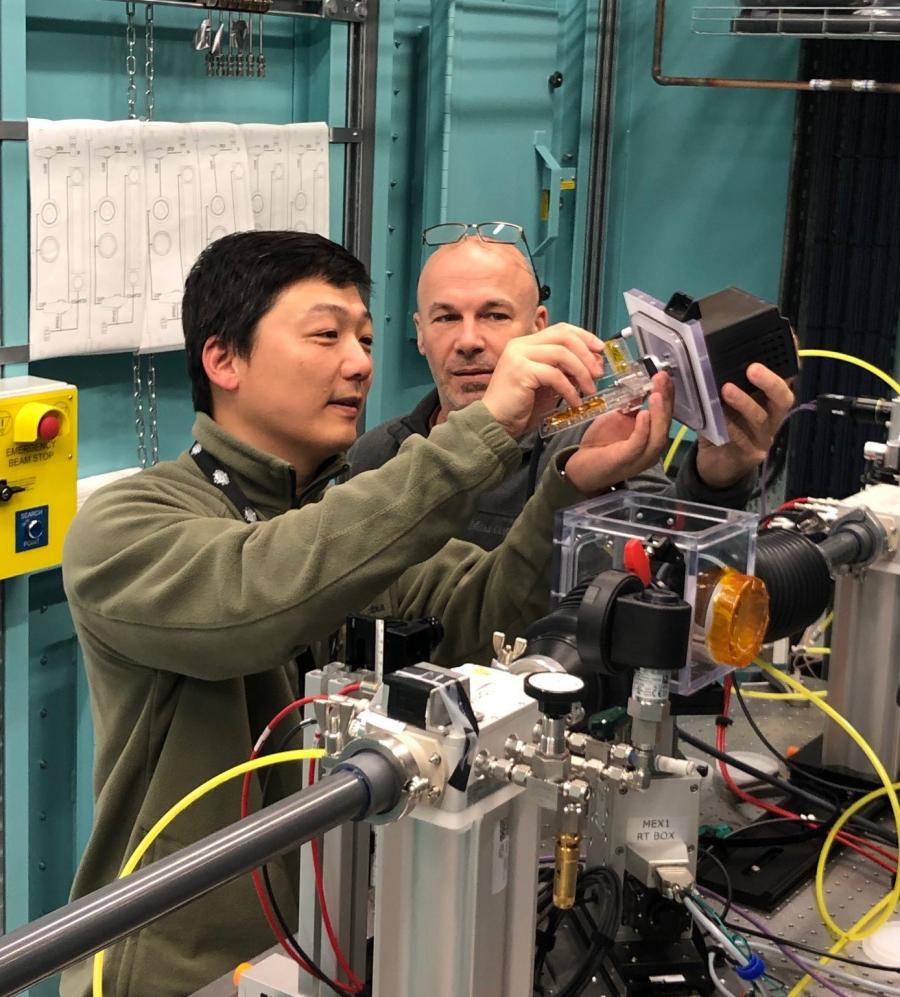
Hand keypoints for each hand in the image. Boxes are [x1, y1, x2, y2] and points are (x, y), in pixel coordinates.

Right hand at [482, 324, 603, 438]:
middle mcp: (520, 345)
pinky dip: (569, 389)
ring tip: (590, 390)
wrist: (495, 423)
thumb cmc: (519, 407)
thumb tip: (593, 363)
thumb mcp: (548, 384)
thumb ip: (566, 370)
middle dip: (587, 353)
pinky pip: (554, 375)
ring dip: (581, 372)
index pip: (561, 330)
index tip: (600, 350)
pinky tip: (574, 401)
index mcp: (526, 344)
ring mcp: (518, 356)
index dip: (585, 337)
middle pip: (564, 336)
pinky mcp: (520, 371)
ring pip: (562, 353)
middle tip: (598, 372)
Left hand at [564, 373, 673, 495]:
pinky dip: (642, 430)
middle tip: (662, 379)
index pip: (665, 414)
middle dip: (665, 400)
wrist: (581, 467)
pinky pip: (638, 445)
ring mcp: (640, 457)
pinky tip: (642, 414)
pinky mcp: (625, 461)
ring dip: (659, 414)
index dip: (667, 394)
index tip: (664, 376)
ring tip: (656, 394)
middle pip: (666, 423)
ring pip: (658, 436)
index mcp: (651, 437)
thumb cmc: (601, 444)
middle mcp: (651, 448)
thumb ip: (631, 406)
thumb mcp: (618, 419)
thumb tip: (641, 386)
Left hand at [696, 363, 794, 487]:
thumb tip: (706, 355)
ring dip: (744, 402)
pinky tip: (718, 418)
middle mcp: (771, 416)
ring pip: (761, 418)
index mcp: (767, 398)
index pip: (785, 375)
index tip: (783, 339)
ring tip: (726, 389)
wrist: (716, 465)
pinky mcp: (751, 454)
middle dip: (770, 381)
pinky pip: (742, 439)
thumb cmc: (722, 425)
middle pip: (782, 397)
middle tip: (753, 368)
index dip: (787, 359)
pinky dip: (729, 427)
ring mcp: (763, 436)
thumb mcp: (723, 400)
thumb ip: (722, 381)